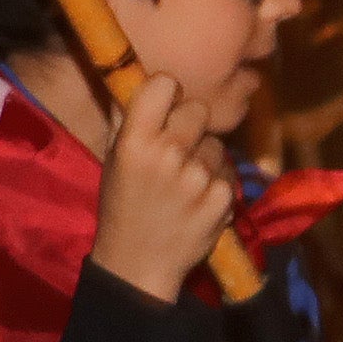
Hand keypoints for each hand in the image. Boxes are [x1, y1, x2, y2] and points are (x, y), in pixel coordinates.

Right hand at [90, 75, 239, 305]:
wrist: (138, 263)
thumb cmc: (123, 206)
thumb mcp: (114, 160)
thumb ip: (128, 119)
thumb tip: (142, 78)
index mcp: (134, 141)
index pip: (164, 84)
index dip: (167, 93)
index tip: (165, 107)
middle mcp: (167, 154)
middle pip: (198, 110)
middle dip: (190, 126)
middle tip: (176, 151)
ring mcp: (197, 177)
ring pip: (216, 143)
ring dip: (204, 157)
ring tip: (184, 183)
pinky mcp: (222, 198)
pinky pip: (228, 170)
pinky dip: (217, 183)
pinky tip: (198, 201)